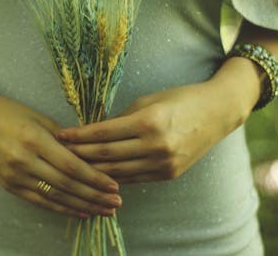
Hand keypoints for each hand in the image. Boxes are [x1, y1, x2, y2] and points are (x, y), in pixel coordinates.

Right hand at [0, 90, 121, 217]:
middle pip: (66, 185)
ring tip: (104, 211)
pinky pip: (40, 201)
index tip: (114, 185)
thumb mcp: (41, 118)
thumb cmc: (11, 112)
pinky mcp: (9, 185)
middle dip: (94, 196)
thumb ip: (65, 139)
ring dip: (82, 206)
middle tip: (116, 203)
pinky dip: (62, 208)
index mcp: (34, 140)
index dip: (95, 178)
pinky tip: (81, 212)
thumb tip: (93, 156)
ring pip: (55, 197)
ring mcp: (13, 176)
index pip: (71, 165)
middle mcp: (23, 161)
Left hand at [57, 70, 253, 183]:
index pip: (103, 133)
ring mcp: (164, 164)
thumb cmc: (181, 99)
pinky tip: (99, 172)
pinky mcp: (169, 174)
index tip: (61, 134)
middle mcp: (156, 146)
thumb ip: (122, 119)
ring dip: (93, 169)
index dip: (79, 136)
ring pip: (117, 172)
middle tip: (60, 152)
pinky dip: (114, 176)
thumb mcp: (149, 101)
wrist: (217, 113)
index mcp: (149, 121)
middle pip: (106, 155)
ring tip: (74, 164)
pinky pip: (134, 178)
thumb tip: (95, 132)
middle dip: (80, 154)